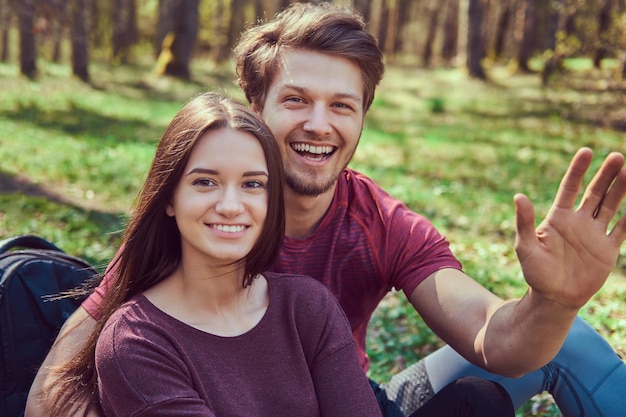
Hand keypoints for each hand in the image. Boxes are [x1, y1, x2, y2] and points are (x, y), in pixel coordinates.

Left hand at [514, 147, 625, 308]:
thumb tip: (518, 196)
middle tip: (617, 156)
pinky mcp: (607, 250)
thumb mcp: (525, 246)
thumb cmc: (535, 272)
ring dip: (621, 190)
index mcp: (558, 217)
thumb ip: (524, 222)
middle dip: (606, 175)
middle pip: (595, 193)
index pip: (570, 188)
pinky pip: (623, 230)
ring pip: (611, 206)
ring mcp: (594, 234)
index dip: (578, 170)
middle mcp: (578, 221)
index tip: (586, 152)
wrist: (554, 297)